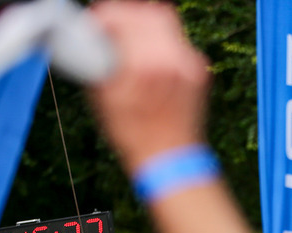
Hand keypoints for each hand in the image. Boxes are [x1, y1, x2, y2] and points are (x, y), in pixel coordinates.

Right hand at [89, 1, 210, 170]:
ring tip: (129, 40)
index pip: (123, 17)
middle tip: (111, 27)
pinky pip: (178, 41)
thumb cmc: (135, 136)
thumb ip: (97, 59)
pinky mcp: (199, 70)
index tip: (96, 24)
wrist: (171, 160)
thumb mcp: (103, 97)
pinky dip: (160, 42)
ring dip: (144, 24)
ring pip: (166, 22)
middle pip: (148, 12)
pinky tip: (149, 58)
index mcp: (144, 64)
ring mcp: (190, 63)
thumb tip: (91, 39)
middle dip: (126, 15)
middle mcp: (172, 59)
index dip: (104, 17)